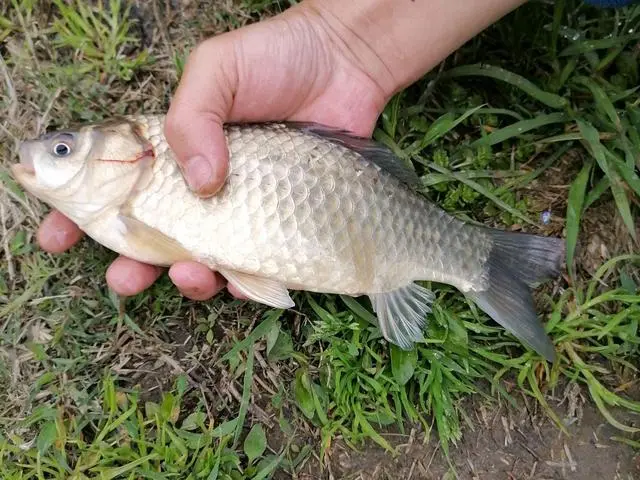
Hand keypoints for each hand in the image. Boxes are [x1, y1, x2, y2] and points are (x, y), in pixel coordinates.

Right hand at [37, 3, 390, 299]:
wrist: (345, 66)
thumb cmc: (276, 59)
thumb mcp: (217, 70)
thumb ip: (192, 117)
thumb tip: (198, 183)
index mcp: (172, 149)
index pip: (115, 185)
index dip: (82, 214)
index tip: (57, 237)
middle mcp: (201, 186)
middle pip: (155, 236)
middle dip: (131, 265)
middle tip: (124, 277)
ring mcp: (242, 208)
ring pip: (202, 260)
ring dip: (186, 279)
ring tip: (187, 273)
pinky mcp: (282, 223)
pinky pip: (256, 265)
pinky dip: (243, 281)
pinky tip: (239, 278)